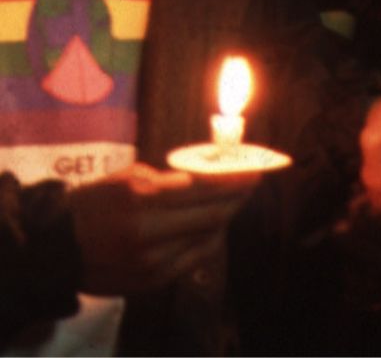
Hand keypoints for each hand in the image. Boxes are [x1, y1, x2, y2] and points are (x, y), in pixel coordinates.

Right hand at [70, 162, 258, 294]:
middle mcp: (147, 229)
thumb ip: (170, 178)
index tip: (255, 170)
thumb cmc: (95, 203)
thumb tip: (214, 174)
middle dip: (238, 196)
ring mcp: (150, 259)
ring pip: (208, 237)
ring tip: (232, 203)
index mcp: (140, 196)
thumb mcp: (128, 177)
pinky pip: (194, 259)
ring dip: (224, 218)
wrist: (56, 248)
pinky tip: (212, 228)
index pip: (204, 186)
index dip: (235, 178)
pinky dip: (208, 241)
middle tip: (251, 184)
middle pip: (214, 212)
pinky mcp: (151, 280)